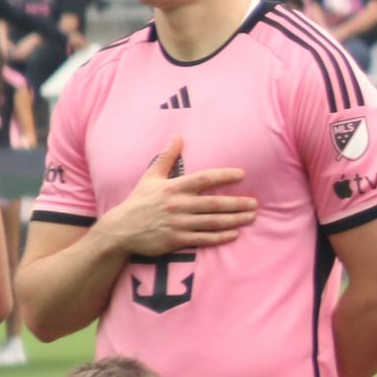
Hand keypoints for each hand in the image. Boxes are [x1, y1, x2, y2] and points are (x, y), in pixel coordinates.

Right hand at [95, 135, 257, 254]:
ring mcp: (178, 224)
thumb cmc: (139, 201)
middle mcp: (178, 205)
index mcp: (173, 188)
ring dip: (234, 220)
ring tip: (251, 217)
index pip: (204, 179)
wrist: (120, 229)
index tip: (242, 174)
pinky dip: (220, 237)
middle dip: (237, 203)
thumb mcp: (150, 177)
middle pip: (214, 203)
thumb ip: (167, 157)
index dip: (224, 176)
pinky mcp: (176, 240)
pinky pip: (203, 239)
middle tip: (255, 203)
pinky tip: (234, 234)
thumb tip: (177, 135)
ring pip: (212, 222)